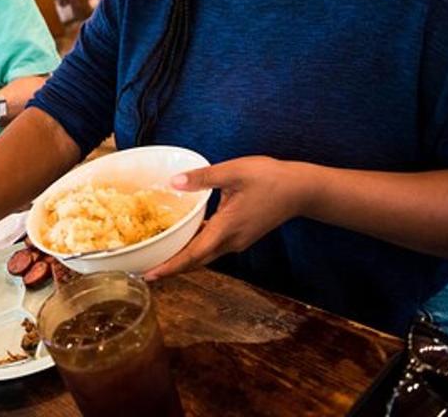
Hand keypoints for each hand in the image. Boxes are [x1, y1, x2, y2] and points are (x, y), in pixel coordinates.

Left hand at [144, 156, 310, 279]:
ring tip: (160, 254)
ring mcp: (238, 240)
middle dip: (171, 267)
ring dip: (183, 258)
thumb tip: (174, 182)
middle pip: (196, 261)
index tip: (150, 275)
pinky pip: (214, 245)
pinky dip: (197, 246)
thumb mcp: (234, 172)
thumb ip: (203, 178)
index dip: (170, 266)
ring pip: (205, 255)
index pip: (193, 255)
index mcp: (227, 228)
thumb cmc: (270, 179)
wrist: (301, 190)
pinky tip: (186, 236)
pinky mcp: (241, 235)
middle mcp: (231, 241)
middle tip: (146, 269)